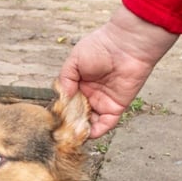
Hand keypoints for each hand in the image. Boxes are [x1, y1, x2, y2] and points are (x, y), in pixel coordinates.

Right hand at [58, 6, 178, 138]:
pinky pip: (106, 124)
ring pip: (91, 122)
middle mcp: (91, 95)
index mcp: (80, 83)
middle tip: (62, 132)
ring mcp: (103, 102)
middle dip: (71, 124)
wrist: (126, 45)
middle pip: (78, 115)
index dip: (63, 111)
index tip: (55, 120)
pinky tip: (87, 134)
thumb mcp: (74, 61)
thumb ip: (65, 80)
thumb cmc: (100, 47)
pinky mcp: (116, 108)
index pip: (69, 103)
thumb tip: (62, 100)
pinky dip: (97, 131)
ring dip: (82, 130)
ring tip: (73, 135)